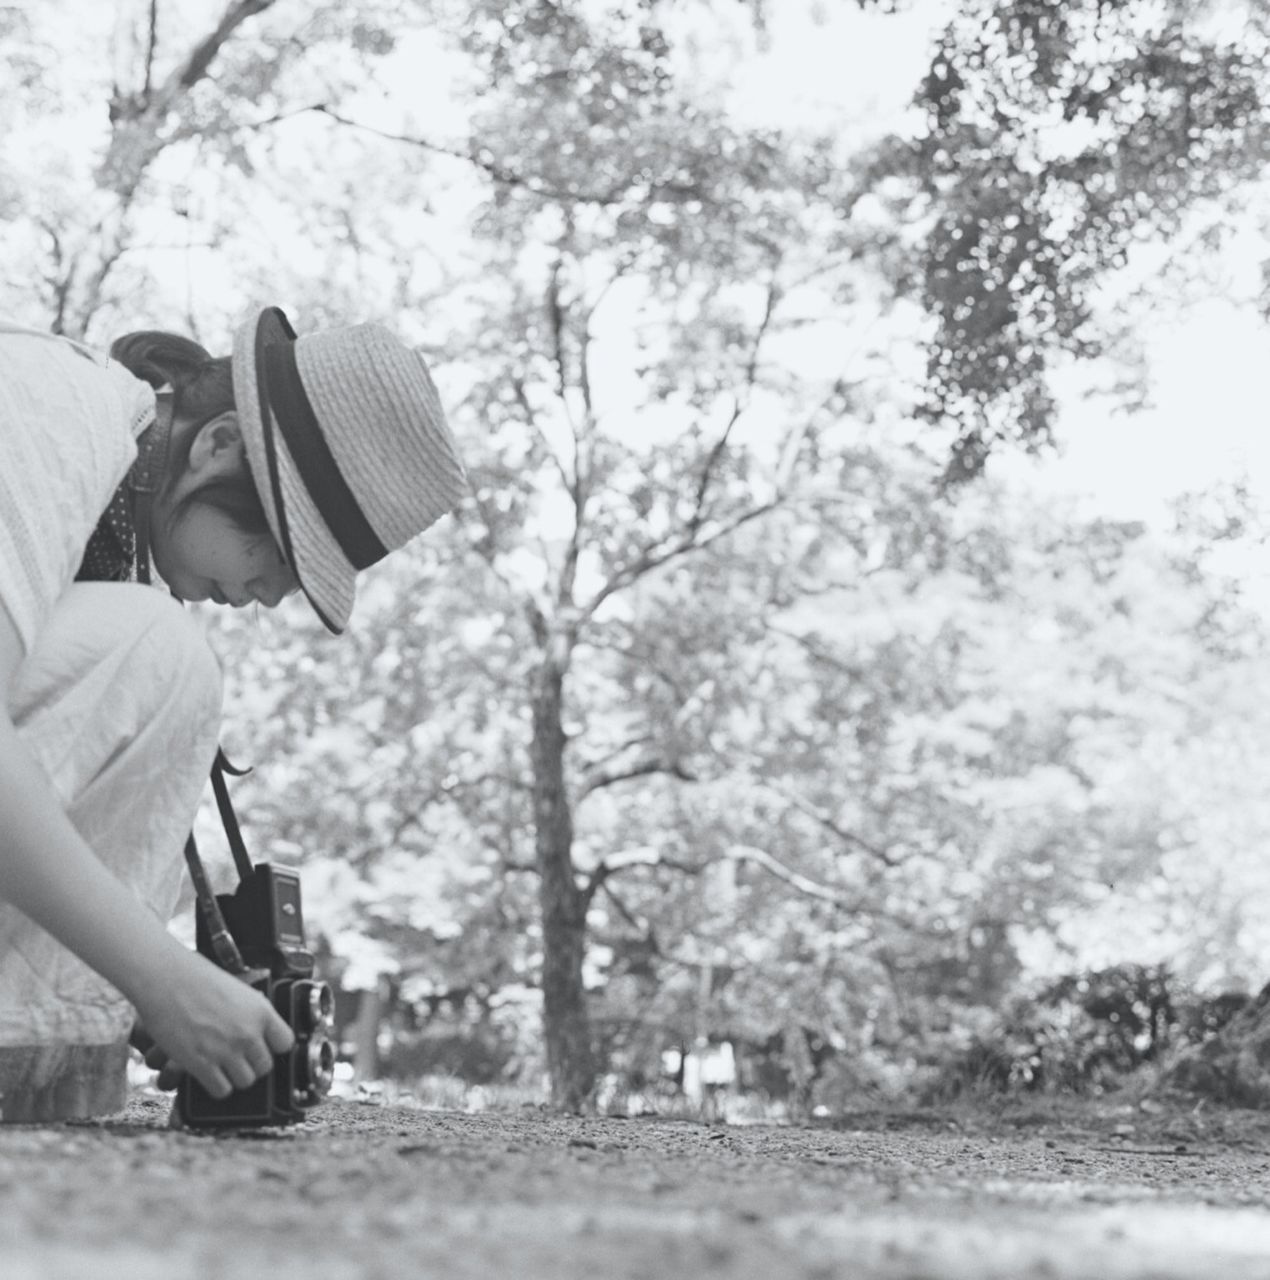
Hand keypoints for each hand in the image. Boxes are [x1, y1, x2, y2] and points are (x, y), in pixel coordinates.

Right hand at [129, 949, 294, 1099]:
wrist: (166, 980)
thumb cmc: (198, 978)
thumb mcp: (238, 990)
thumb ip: (251, 1012)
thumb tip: (259, 1028)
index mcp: (261, 1011)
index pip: (286, 1043)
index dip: (274, 1047)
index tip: (265, 1046)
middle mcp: (248, 1033)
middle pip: (265, 1067)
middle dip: (252, 1064)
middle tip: (238, 1058)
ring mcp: (226, 1051)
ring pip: (245, 1082)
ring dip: (234, 1077)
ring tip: (223, 1065)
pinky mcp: (202, 1064)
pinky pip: (221, 1090)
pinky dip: (216, 1086)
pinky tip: (209, 1073)